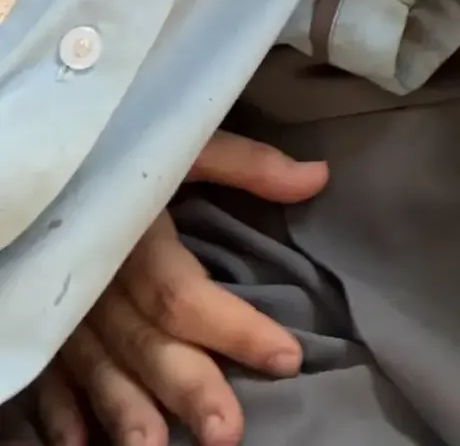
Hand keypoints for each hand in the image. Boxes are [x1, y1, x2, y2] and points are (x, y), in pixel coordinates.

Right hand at [35, 133, 326, 445]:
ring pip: (99, 366)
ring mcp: (68, 305)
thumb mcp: (189, 143)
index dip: (235, 328)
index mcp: (138, 233)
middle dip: (187, 387)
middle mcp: (100, 278)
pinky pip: (49, 371)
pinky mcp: (48, 318)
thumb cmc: (132, 144)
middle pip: (146, 341)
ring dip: (126, 411)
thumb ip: (248, 164)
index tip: (287, 358)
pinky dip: (61, 412)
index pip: (185, 293)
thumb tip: (319, 178)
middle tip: (226, 434)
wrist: (46, 137)